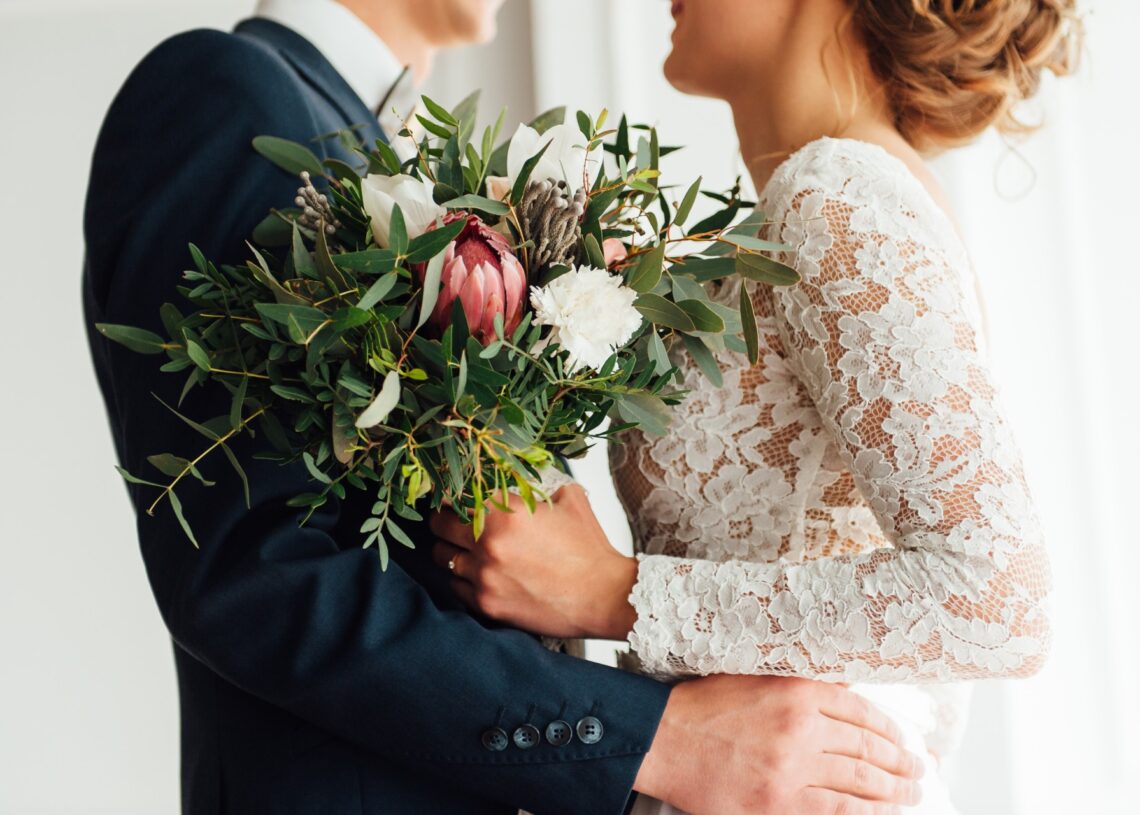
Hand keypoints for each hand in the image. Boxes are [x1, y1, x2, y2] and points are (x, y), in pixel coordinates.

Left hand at [429, 484, 637, 638]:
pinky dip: (461, 578)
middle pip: (440, 526)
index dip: (450, 494)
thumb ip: (539, 485)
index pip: (456, 495)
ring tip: (461, 549)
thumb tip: (524, 478)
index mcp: (505, 511)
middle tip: (448, 521)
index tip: (451, 497)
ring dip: (450, 550)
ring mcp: (484, 575)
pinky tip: (474, 574)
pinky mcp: (487, 604)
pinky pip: (456, 587)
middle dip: (442, 521)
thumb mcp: (569, 499)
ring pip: (443, 558)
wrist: (603, 595)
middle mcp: (487, 542)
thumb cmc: (588, 548)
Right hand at [637, 675, 924, 814]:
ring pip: (859, 782)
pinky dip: (864, 813)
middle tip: (918, 770)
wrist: (662, 738)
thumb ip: (800, 683)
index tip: (905, 740)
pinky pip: (836, 812)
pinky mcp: (778, 804)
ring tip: (910, 793)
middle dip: (900, 762)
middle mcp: (800, 729)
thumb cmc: (704, 705)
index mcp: (796, 691)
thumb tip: (845, 690)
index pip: (861, 711)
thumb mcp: (755, 676)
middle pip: (867, 748)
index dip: (889, 729)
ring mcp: (791, 771)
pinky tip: (880, 812)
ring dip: (892, 790)